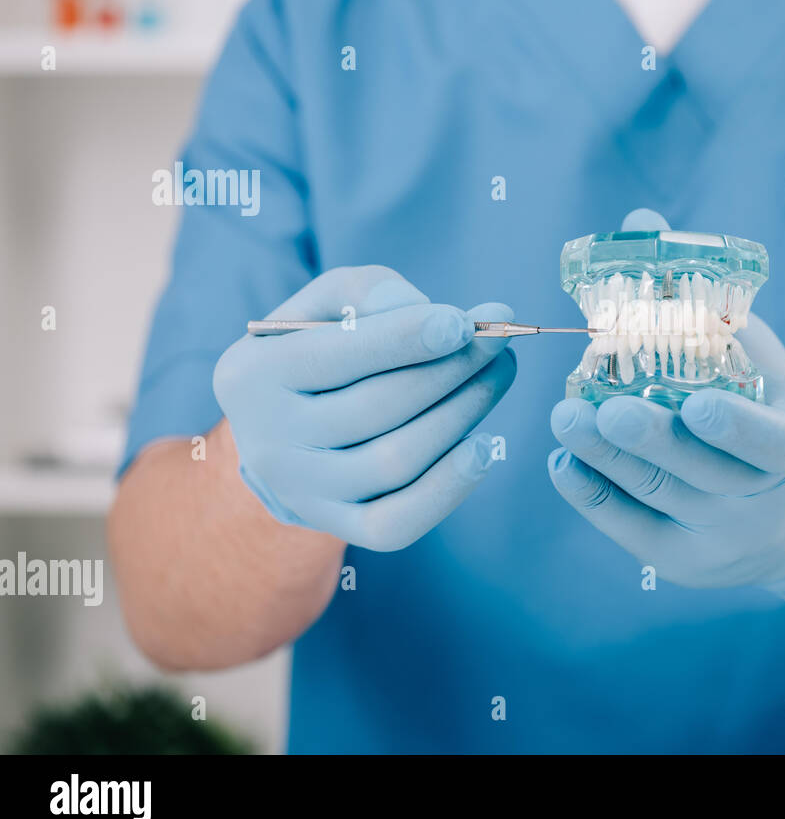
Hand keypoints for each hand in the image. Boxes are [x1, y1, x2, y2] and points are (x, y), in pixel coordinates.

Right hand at [213, 265, 515, 549]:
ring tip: (498, 375)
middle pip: (376, 408)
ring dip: (462, 414)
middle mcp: (268, 441)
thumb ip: (370, 291)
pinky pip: (398, 523)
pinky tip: (484, 447)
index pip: (336, 355)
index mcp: (251, 375)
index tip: (465, 323)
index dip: (407, 337)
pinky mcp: (338, 526)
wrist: (288, 426)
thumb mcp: (328, 303)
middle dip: (450, 370)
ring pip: (395, 461)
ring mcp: (302, 493)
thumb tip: (434, 315)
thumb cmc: (321, 348)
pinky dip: (449, 486)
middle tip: (498, 343)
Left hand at [547, 315, 784, 602]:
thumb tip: (640, 221)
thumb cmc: (766, 410)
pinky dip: (593, 496)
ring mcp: (723, 541)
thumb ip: (700, 296)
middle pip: (700, 474)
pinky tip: (563, 463)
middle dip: (649, 442)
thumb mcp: (756, 356)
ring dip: (605, 459)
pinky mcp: (682, 563)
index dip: (736, 427)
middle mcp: (764, 501)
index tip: (699, 405)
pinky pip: (631, 530)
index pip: (771, 443)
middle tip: (599, 409)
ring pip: (658, 498)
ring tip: (565, 418)